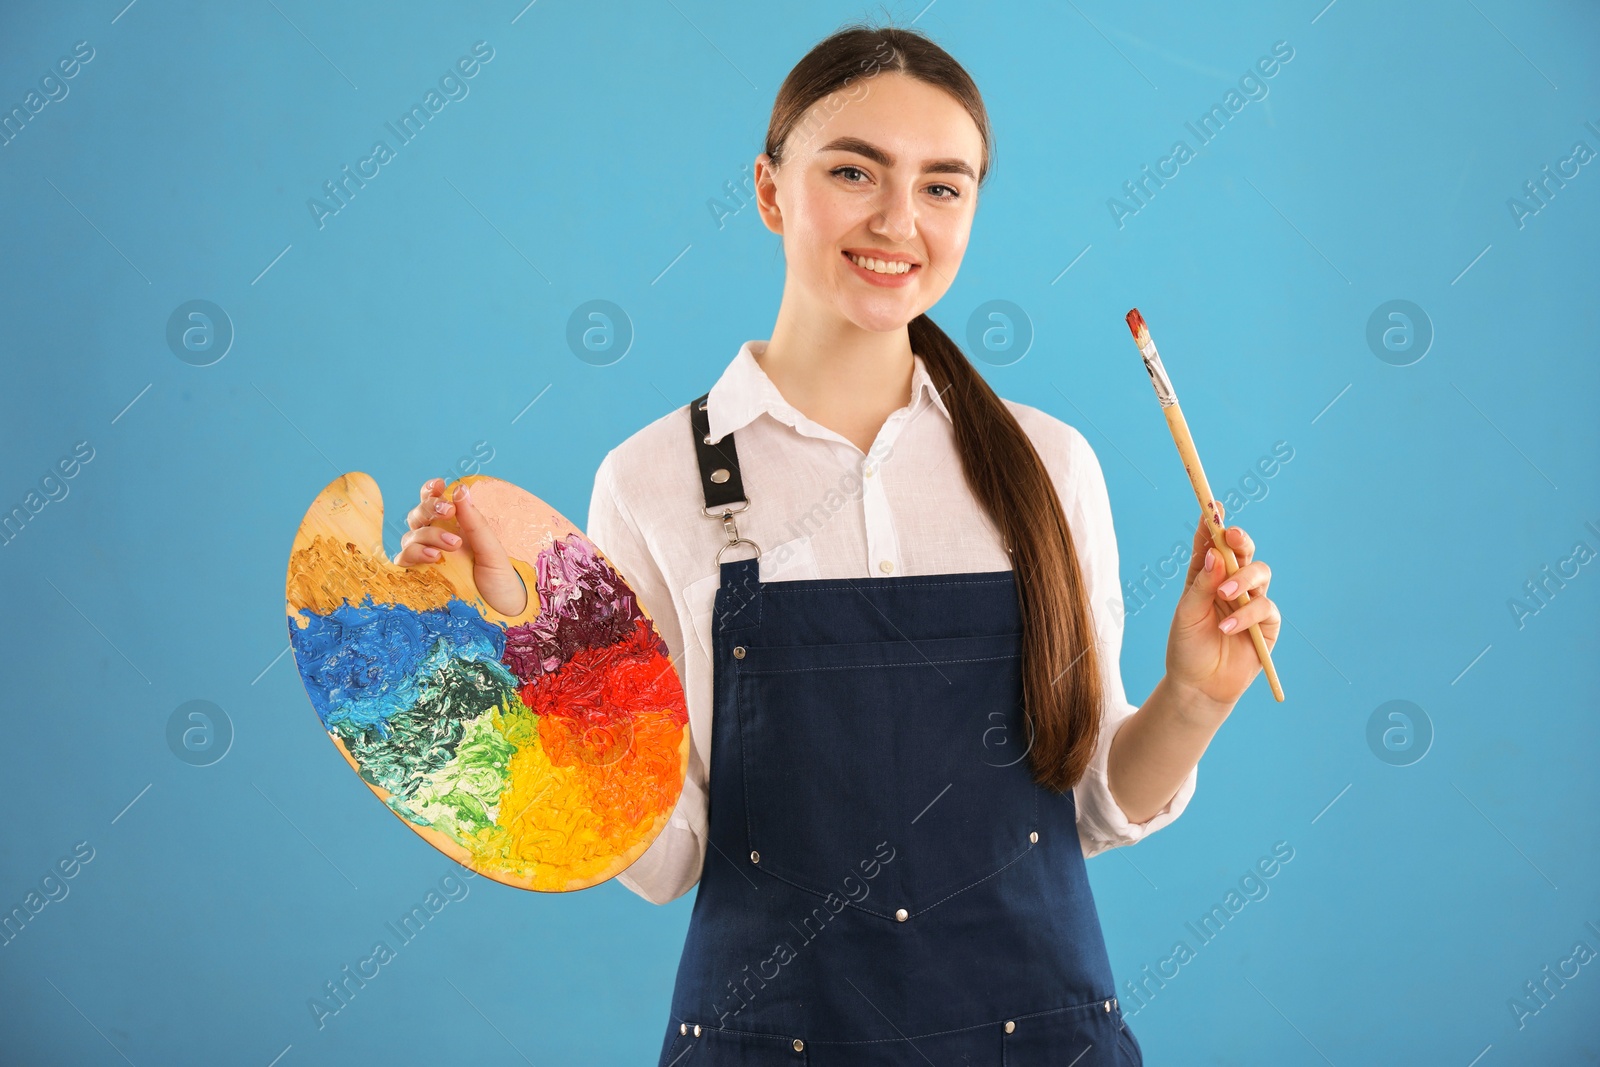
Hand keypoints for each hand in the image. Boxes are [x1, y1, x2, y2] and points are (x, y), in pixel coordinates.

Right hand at [394, 478, 528, 616]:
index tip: (439, 485)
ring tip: (451, 545)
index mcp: (452, 527)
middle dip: (430, 508)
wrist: (501, 612)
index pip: (433, 502)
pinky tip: (432, 558)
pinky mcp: (418, 578)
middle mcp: (434, 540)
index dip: (430, 491)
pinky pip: (404, 561)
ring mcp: (424, 559)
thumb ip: (475, 522)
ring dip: (428, 535)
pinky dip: (413, 555)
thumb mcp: (491, 549)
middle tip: (449, 511)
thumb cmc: (498, 579)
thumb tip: (461, 489)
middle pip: (417, 515)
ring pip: (410, 536)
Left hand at [1164, 502, 1280, 717]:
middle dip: (1240, 539)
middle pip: (1244, 550)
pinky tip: (1227, 628)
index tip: (1212, 505)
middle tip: (1230, 536)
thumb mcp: (1187, 613)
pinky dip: (1247, 614)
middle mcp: (1231, 584)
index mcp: (1206, 576)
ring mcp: (1251, 601)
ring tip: (1224, 596)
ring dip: (1243, 579)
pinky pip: (1265, 607)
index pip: (1212, 544)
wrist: (1198, 686)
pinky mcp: (1267, 624)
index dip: (1214, 523)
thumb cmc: (1187, 647)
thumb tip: (1216, 554)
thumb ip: (1202, 584)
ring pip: (1260, 573)